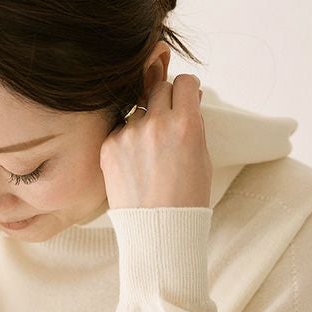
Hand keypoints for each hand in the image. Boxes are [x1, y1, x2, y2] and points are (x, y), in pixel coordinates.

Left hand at [99, 74, 212, 209]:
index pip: (185, 82)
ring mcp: (129, 133)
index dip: (187, 89)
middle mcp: (156, 123)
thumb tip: (190, 96)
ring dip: (145, 119)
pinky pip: (121, 128)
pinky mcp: (110, 145)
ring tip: (151, 150)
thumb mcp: (202, 157)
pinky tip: (136, 161)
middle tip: (168, 118)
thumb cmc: (186, 197)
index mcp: (186, 124)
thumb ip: (194, 123)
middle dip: (166, 98)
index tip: (185, 96)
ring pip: (138, 108)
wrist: (158, 229)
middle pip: (159, 87)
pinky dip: (128, 138)